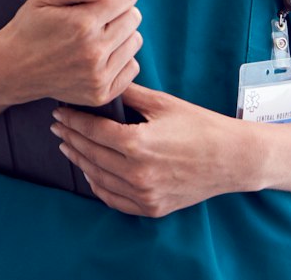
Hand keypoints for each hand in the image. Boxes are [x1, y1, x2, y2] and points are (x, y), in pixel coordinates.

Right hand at [0, 0, 141, 107]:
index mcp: (82, 23)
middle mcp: (94, 51)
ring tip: (97, 36)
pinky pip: (132, 67)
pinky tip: (101, 55)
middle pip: (134, 18)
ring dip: (122, 35)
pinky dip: (121, 59)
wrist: (13, 69)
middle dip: (120, 12)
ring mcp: (98, 75)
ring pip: (135, 41)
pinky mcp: (101, 93)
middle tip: (98, 17)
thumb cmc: (28, 29)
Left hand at [52, 83, 257, 217]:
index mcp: (138, 144)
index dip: (72, 121)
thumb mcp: (163, 103)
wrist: (232, 159)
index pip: (92, 132)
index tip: (59, 112)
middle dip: (70, 138)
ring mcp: (144, 194)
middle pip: (91, 154)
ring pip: (98, 178)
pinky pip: (115, 199)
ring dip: (80, 161)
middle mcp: (137, 173)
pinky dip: (98, 186)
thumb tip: (103, 82)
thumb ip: (129, 94)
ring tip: (68, 146)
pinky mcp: (152, 207)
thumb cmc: (201, 126)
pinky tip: (91, 173)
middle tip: (57, 126)